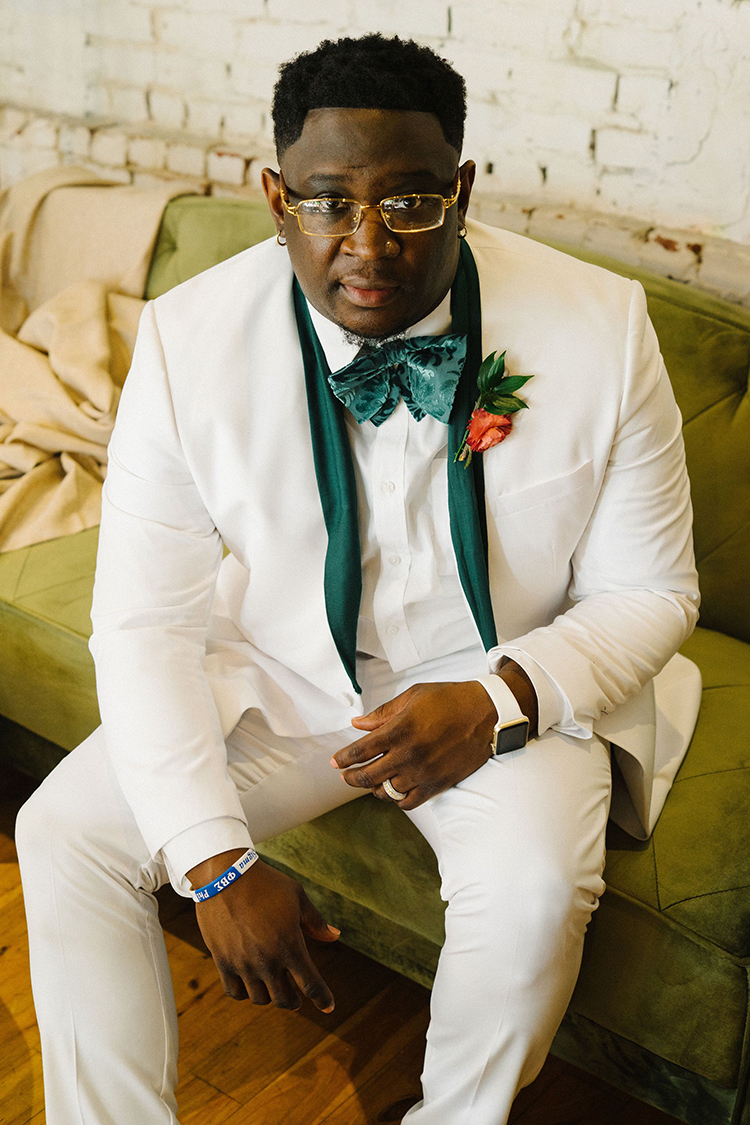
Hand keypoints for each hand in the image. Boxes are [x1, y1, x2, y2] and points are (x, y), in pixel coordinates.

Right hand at [187, 851, 339, 1011]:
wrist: (225, 875)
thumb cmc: (266, 883)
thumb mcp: (297, 897)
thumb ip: (315, 922)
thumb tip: (335, 936)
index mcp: (290, 945)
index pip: (311, 985)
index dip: (322, 999)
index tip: (329, 1007)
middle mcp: (267, 960)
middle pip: (284, 999)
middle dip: (295, 1001)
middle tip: (297, 997)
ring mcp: (243, 963)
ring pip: (260, 998)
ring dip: (270, 997)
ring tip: (273, 988)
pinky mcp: (222, 961)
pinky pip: (234, 991)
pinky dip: (245, 993)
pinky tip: (250, 985)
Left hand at [331, 679, 497, 810]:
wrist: (486, 713)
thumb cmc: (450, 700)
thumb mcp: (412, 696)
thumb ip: (382, 713)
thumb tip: (358, 724)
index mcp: (399, 729)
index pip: (360, 751)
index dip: (343, 759)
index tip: (335, 762)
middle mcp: (408, 754)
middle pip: (367, 776)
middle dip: (351, 778)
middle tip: (345, 776)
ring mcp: (422, 772)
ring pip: (386, 792)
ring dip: (374, 788)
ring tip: (370, 782)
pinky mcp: (437, 784)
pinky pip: (408, 802)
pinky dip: (396, 799)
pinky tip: (393, 791)